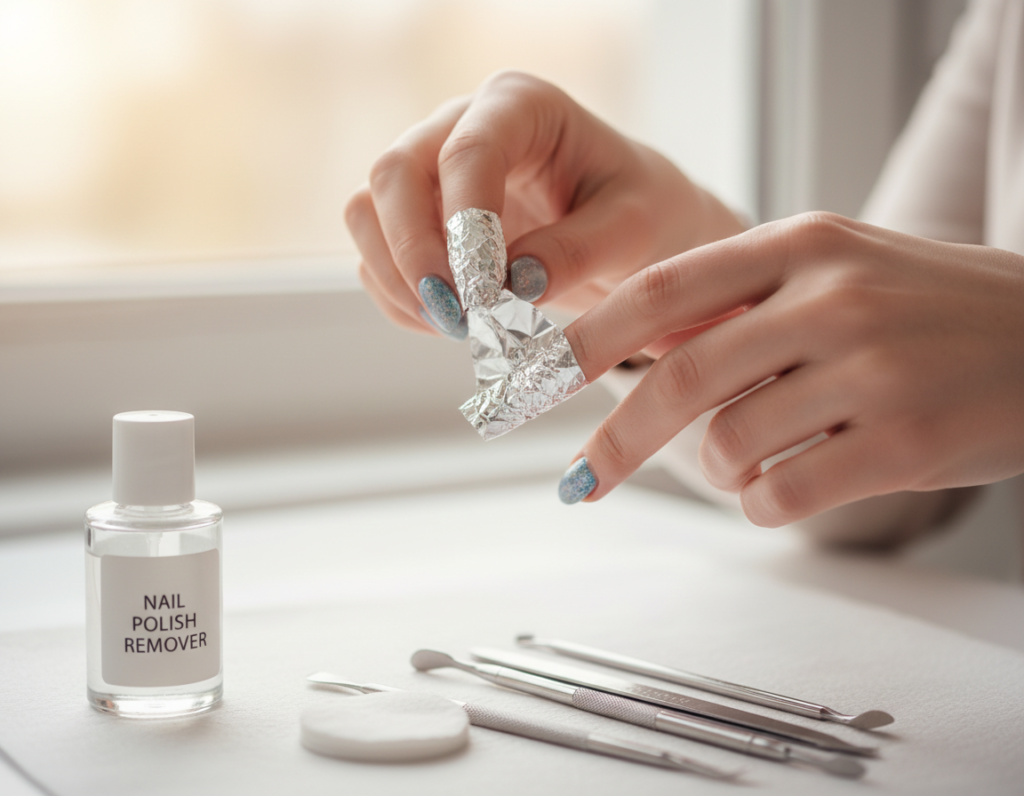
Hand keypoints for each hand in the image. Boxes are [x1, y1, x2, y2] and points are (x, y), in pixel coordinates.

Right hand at [345, 71, 743, 337]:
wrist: (635, 231)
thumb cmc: (642, 213)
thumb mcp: (635, 229)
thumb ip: (578, 250)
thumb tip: (511, 285)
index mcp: (521, 106)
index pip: (467, 152)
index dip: (464, 226)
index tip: (486, 297)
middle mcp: (462, 126)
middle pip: (393, 174)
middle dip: (414, 254)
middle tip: (460, 321)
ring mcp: (432, 173)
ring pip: (367, 214)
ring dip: (399, 280)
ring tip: (460, 331)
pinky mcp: (418, 221)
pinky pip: (377, 257)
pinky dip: (402, 301)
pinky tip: (452, 328)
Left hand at [559, 212, 1023, 526]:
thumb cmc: (919, 307)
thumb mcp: (830, 269)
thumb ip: (735, 301)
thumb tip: (631, 345)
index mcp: (798, 244)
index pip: (660, 291)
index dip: (583, 340)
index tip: (529, 381)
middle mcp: (830, 297)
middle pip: (679, 377)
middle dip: (617, 439)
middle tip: (580, 477)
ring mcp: (871, 370)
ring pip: (729, 443)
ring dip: (714, 471)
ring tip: (743, 464)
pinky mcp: (902, 443)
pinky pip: (782, 493)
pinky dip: (760, 504)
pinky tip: (781, 489)